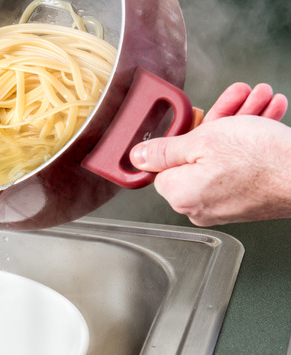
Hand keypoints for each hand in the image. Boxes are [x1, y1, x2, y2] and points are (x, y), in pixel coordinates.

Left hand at [130, 84, 290, 225]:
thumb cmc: (263, 160)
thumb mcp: (202, 141)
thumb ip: (164, 150)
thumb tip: (137, 157)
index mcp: (179, 194)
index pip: (163, 164)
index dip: (181, 136)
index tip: (198, 119)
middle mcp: (200, 206)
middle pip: (198, 154)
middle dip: (220, 120)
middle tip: (238, 98)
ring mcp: (226, 205)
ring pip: (224, 154)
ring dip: (241, 123)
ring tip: (259, 99)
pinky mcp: (248, 200)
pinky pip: (242, 165)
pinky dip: (253, 141)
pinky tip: (268, 116)